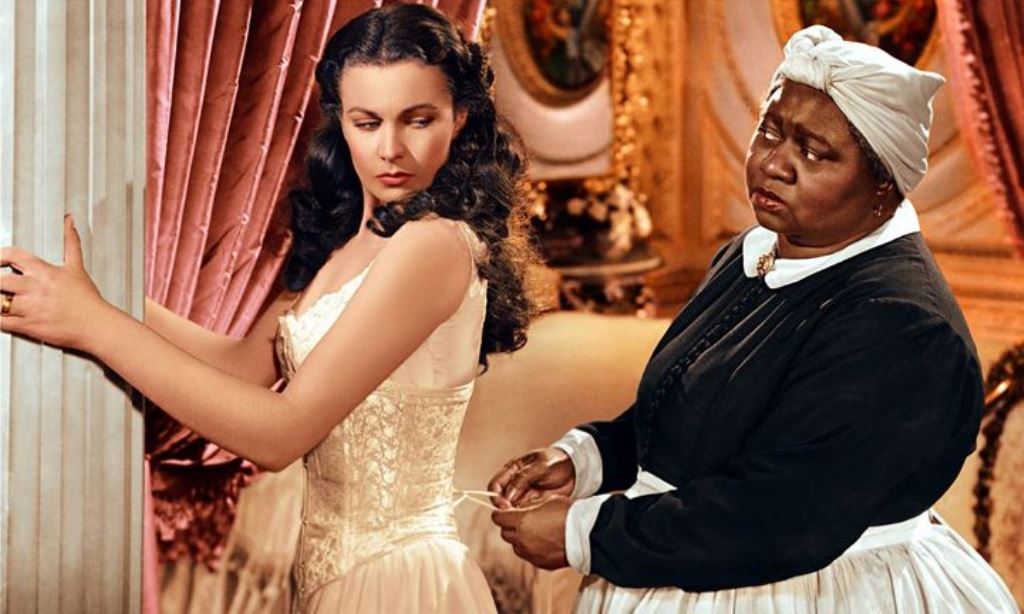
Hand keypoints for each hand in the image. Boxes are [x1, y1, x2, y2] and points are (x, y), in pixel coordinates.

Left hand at [1, 214, 110, 350]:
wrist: (97, 325)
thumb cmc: (87, 299)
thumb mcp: (77, 267)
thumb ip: (70, 241)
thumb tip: (69, 220)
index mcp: (44, 272)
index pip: (13, 256)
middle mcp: (35, 288)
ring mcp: (30, 308)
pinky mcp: (29, 326)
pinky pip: (2, 323)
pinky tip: (1, 316)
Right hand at [488, 447, 575, 508]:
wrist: (576, 469)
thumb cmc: (557, 461)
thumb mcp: (541, 465)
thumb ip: (523, 478)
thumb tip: (508, 495)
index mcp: (512, 470)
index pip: (495, 485)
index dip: (496, 496)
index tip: (505, 505)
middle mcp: (515, 483)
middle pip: (501, 500)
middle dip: (506, 508)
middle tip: (516, 513)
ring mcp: (524, 495)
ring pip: (512, 509)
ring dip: (517, 513)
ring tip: (529, 513)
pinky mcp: (533, 504)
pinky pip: (525, 513)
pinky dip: (527, 516)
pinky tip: (536, 514)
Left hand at [492, 495, 570, 569]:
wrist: (587, 534)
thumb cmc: (569, 513)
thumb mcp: (546, 501)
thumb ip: (528, 507)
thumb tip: (518, 509)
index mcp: (522, 522)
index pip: (498, 518)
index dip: (501, 513)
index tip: (506, 511)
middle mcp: (522, 539)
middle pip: (505, 533)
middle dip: (510, 526)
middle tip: (521, 520)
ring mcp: (530, 553)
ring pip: (515, 546)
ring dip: (520, 538)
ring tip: (535, 531)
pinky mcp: (540, 563)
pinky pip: (528, 555)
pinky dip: (531, 548)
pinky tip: (544, 541)